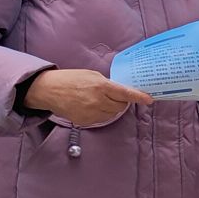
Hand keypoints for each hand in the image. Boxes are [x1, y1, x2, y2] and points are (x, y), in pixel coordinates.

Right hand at [24, 69, 150, 126]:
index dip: (139, 97)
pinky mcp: (85, 121)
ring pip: (112, 114)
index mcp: (101, 86)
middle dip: (121, 101)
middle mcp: (98, 101)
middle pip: (121, 106)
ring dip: (111, 108)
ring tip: (98, 99)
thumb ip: (107, 84)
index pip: (125, 93)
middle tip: (112, 95)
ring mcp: (92, 113)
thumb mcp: (91, 75)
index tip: (149, 99)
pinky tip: (89, 106)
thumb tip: (120, 92)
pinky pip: (101, 119)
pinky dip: (100, 113)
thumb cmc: (70, 79)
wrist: (49, 90)